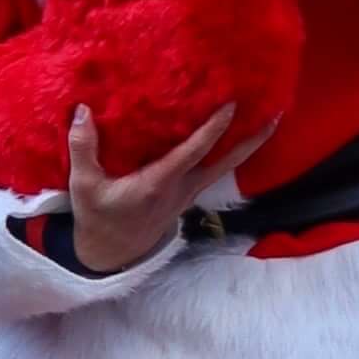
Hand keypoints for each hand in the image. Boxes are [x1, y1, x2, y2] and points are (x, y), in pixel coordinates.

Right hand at [65, 100, 272, 276]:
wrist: (110, 253)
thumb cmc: (98, 216)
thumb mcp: (83, 185)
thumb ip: (82, 147)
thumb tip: (83, 111)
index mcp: (159, 182)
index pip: (194, 152)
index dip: (213, 129)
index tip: (232, 105)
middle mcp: (181, 188)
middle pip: (227, 163)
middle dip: (252, 139)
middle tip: (276, 114)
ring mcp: (187, 193)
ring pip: (225, 167)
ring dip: (246, 145)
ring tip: (267, 119)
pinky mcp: (186, 195)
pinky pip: (214, 170)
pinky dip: (227, 153)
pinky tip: (233, 136)